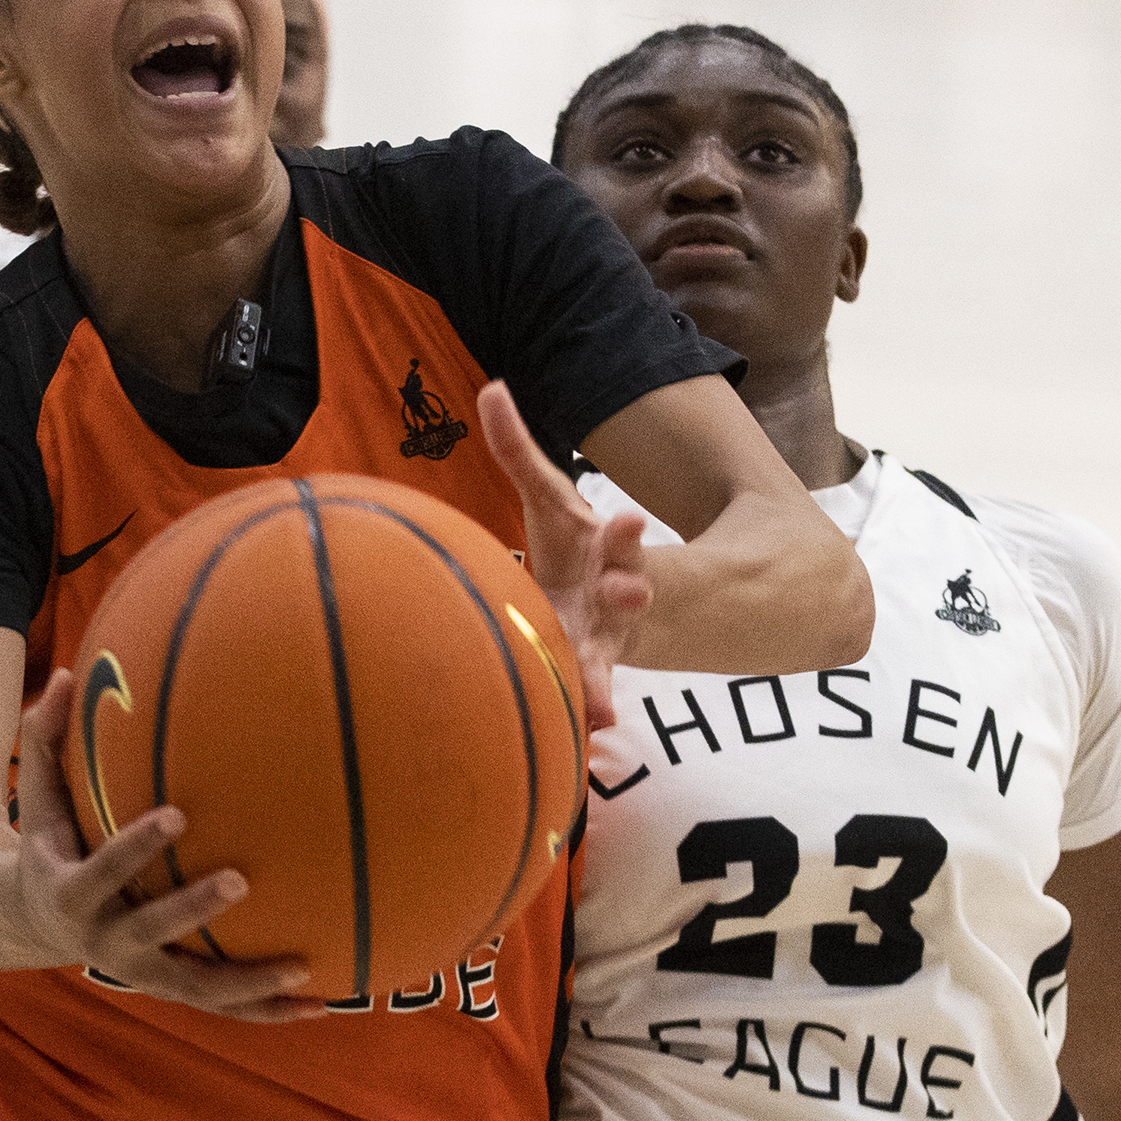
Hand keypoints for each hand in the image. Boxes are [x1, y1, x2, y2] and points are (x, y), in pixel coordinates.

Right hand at [0, 667, 323, 1022]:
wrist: (27, 925)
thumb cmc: (48, 842)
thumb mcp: (37, 796)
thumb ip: (46, 740)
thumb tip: (72, 672)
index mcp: (70, 893)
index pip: (100, 870)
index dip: (133, 847)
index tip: (175, 815)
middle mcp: (104, 942)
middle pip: (149, 935)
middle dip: (191, 911)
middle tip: (240, 880)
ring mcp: (139, 972)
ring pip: (195, 989)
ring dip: (248, 984)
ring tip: (305, 970)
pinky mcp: (168, 988)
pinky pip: (220, 1006)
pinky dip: (266, 1009)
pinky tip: (321, 1003)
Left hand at [477, 381, 649, 731]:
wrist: (605, 604)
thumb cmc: (569, 550)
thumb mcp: (550, 500)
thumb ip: (521, 451)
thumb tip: (490, 387)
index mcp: (607, 548)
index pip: (620, 536)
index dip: (625, 531)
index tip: (629, 519)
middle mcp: (616, 594)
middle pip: (627, 592)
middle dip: (630, 591)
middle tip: (629, 591)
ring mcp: (606, 639)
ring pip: (608, 657)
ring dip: (605, 675)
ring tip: (603, 704)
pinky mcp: (589, 673)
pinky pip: (590, 695)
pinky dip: (590, 711)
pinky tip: (587, 734)